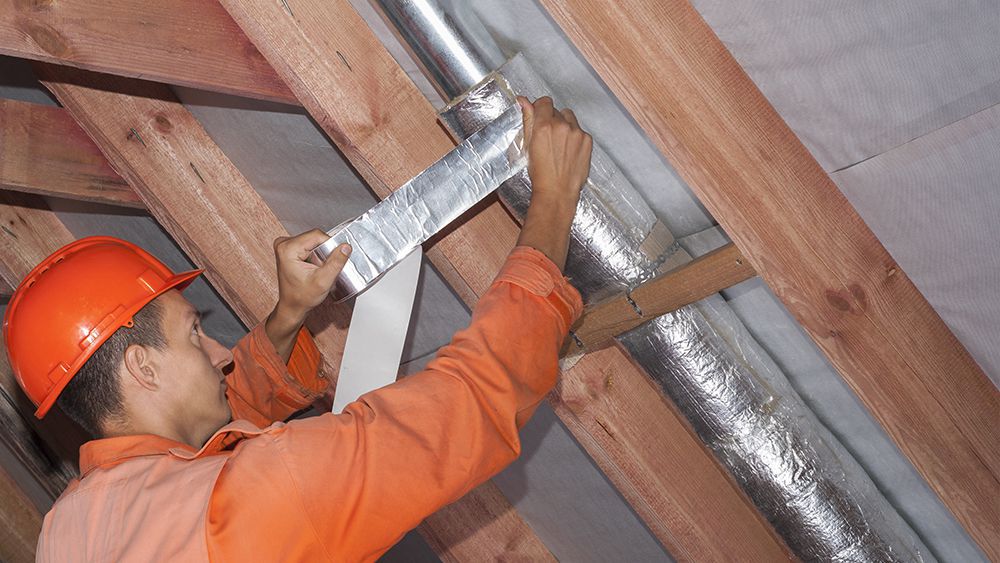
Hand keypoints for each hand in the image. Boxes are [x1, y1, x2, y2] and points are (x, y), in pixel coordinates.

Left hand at [265, 230, 350, 360]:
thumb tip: (345, 247)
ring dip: (320, 253)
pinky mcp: (288, 249)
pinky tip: (313, 266)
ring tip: (317, 268)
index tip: (329, 261)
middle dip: (324, 251)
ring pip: (313, 240)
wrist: (292, 306)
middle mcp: (283, 244)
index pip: (317, 235)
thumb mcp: (323, 281)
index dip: (329, 246)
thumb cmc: (301, 297)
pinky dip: (315, 254)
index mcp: (287, 248)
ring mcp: (284, 245)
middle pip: (315, 237)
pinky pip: (309, 244)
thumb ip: (336, 262)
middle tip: (321, 268)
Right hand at [518, 96, 591, 209]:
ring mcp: (577, 133)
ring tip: (560, 145)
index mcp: (544, 126)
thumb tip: (523, 101)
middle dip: (552, 121)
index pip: (544, 102)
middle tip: (548, 139)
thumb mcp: (528, 145)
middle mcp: (561, 126)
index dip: (541, 109)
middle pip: (556, 111)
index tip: (540, 116)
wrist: (557, 192)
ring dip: (564, 126)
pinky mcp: (587, 140)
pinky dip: (575, 137)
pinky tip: (569, 151)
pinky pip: (580, 130)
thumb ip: (527, 119)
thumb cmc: (540, 173)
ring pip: (569, 119)